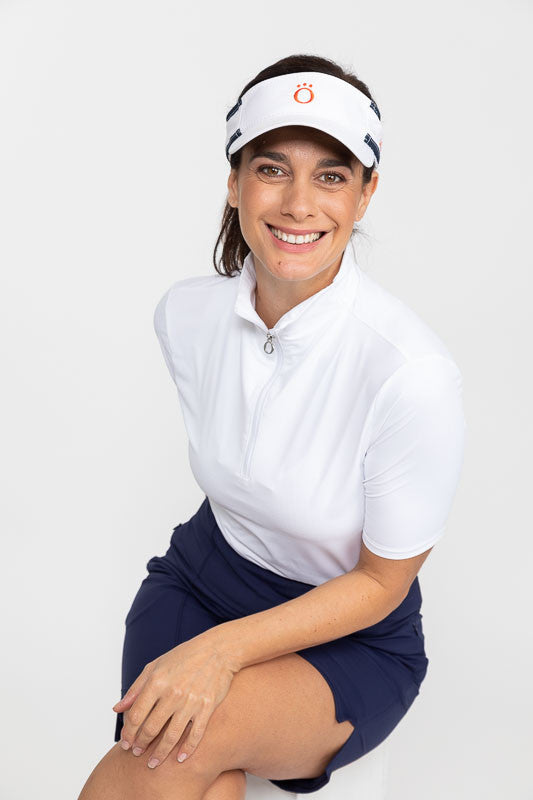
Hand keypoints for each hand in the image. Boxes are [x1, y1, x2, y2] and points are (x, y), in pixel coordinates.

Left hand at [112, 633, 239, 767]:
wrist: (217, 650)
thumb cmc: (184, 657)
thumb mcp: (155, 666)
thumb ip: (135, 688)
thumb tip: (117, 709)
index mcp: (157, 681)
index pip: (136, 715)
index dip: (128, 732)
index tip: (125, 743)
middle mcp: (172, 692)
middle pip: (151, 728)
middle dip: (140, 744)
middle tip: (136, 754)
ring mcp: (191, 701)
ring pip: (171, 736)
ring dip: (160, 753)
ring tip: (153, 763)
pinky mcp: (207, 707)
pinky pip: (195, 734)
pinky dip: (187, 749)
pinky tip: (180, 759)